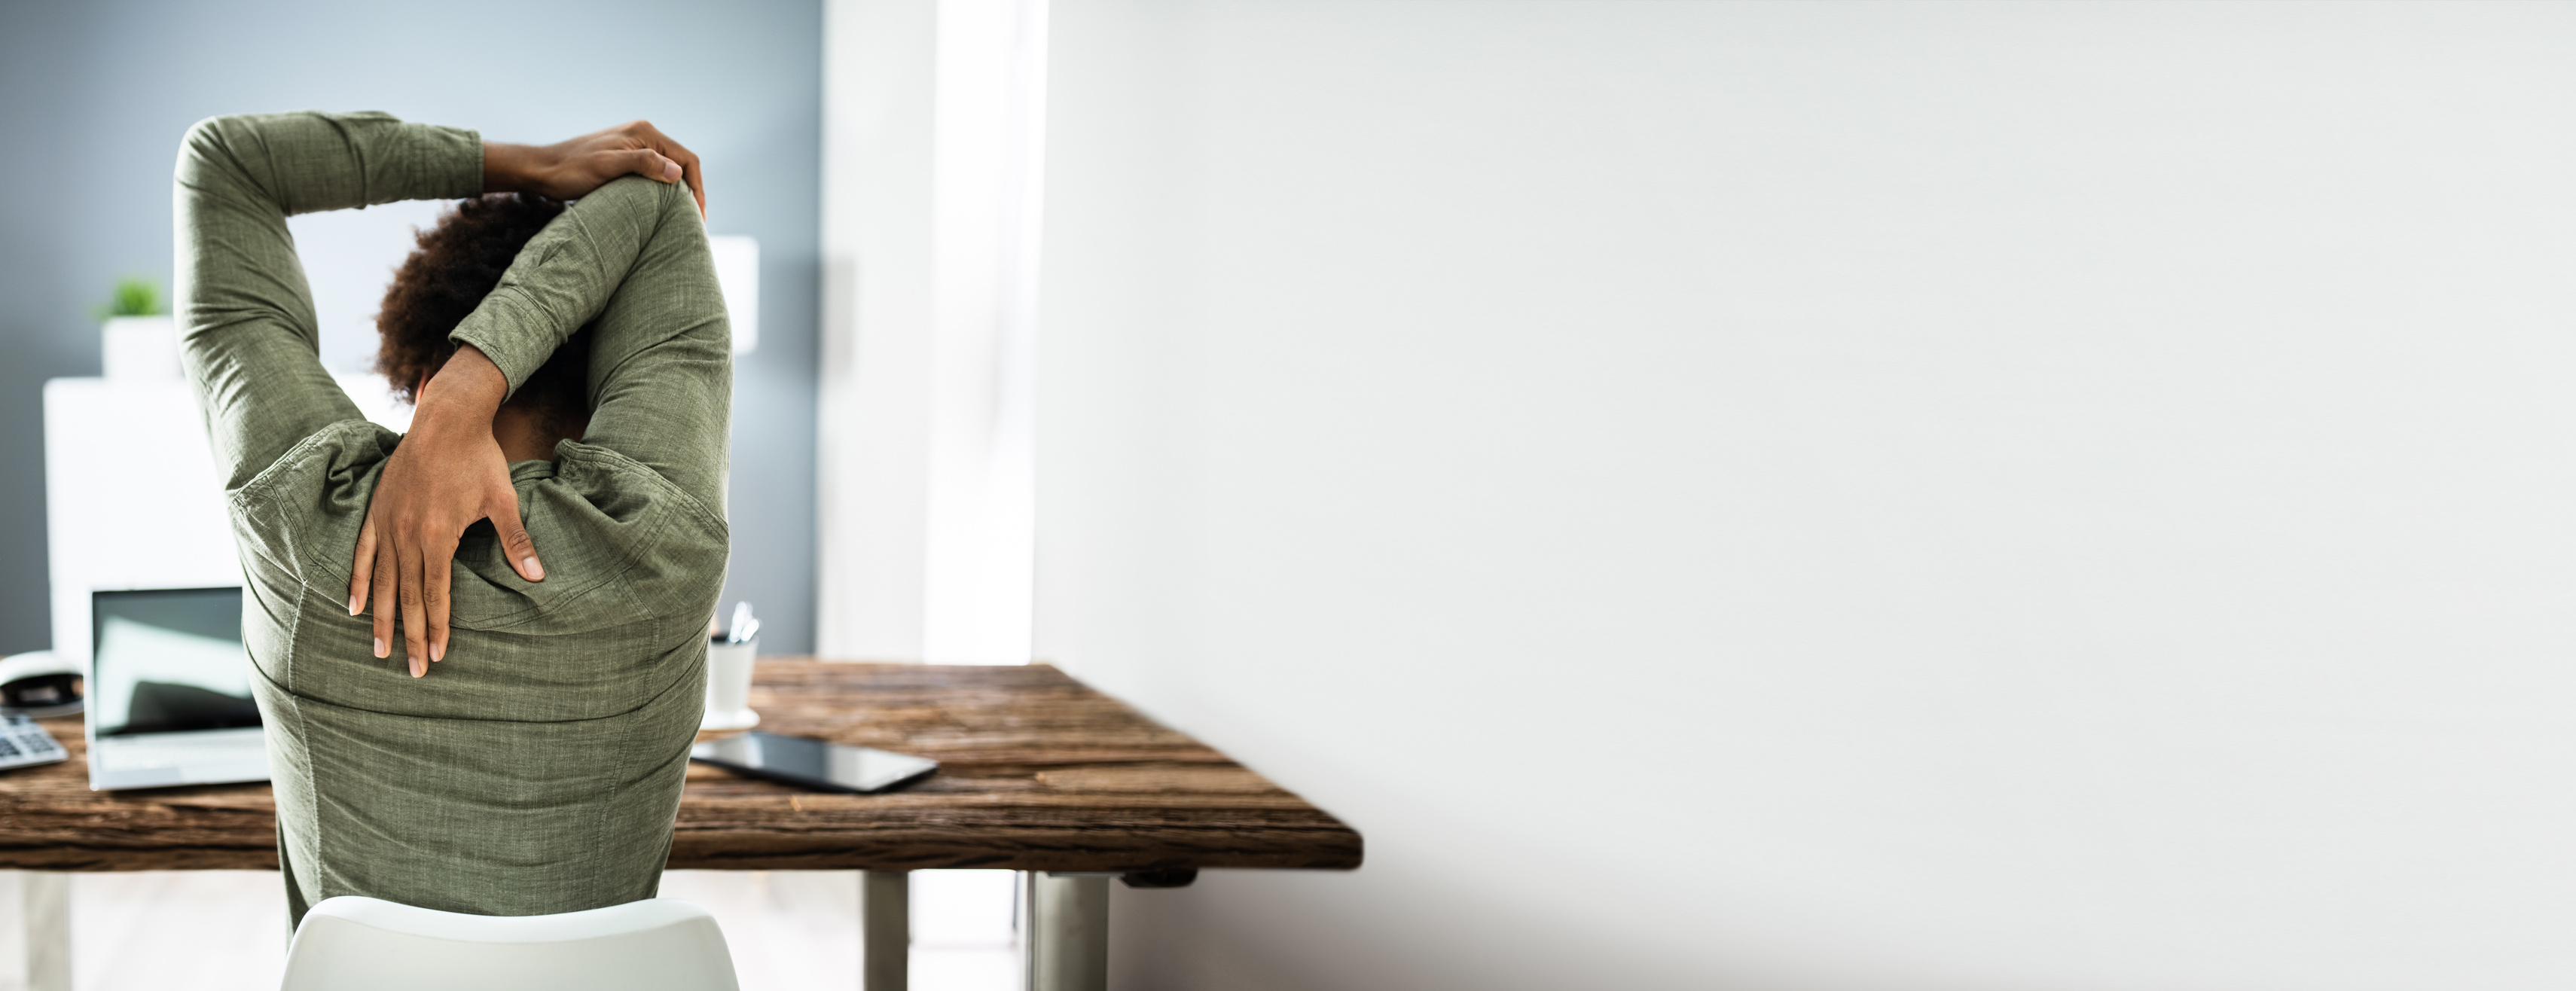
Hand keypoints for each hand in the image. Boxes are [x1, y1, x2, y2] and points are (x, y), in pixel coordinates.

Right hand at [348, 346, 545, 676]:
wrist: (445, 420)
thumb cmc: (479, 459)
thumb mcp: (503, 499)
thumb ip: (515, 540)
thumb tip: (537, 576)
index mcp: (438, 535)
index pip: (435, 593)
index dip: (436, 627)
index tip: (438, 656)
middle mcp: (407, 534)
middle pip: (407, 596)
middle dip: (409, 636)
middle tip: (412, 671)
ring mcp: (388, 523)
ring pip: (381, 581)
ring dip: (380, 618)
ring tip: (378, 651)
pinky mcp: (377, 511)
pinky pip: (363, 553)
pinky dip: (357, 581)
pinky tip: (353, 606)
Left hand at [483, 120, 705, 216]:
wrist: (542, 170)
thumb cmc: (571, 170)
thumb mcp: (608, 167)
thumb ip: (643, 164)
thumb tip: (677, 173)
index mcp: (645, 132)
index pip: (687, 159)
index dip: (698, 188)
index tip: (699, 216)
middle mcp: (643, 135)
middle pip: (681, 164)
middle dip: (692, 192)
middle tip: (695, 222)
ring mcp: (635, 146)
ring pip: (669, 170)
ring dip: (679, 193)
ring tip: (682, 219)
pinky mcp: (625, 158)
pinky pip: (654, 173)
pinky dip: (663, 191)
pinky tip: (662, 209)